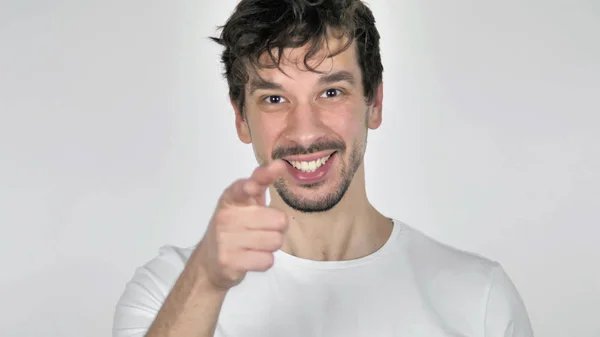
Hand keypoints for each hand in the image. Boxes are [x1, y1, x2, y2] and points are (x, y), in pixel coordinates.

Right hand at [194, 160, 288, 290]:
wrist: (209, 262)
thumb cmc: (234, 227)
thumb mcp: (245, 202)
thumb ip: (261, 181)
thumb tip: (279, 164)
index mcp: (230, 198)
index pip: (242, 188)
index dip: (251, 186)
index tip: (254, 187)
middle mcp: (226, 216)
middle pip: (278, 220)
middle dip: (277, 228)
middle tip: (263, 230)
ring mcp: (225, 239)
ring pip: (275, 241)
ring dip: (271, 245)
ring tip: (256, 244)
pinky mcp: (229, 261)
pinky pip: (267, 260)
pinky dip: (264, 261)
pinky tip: (251, 257)